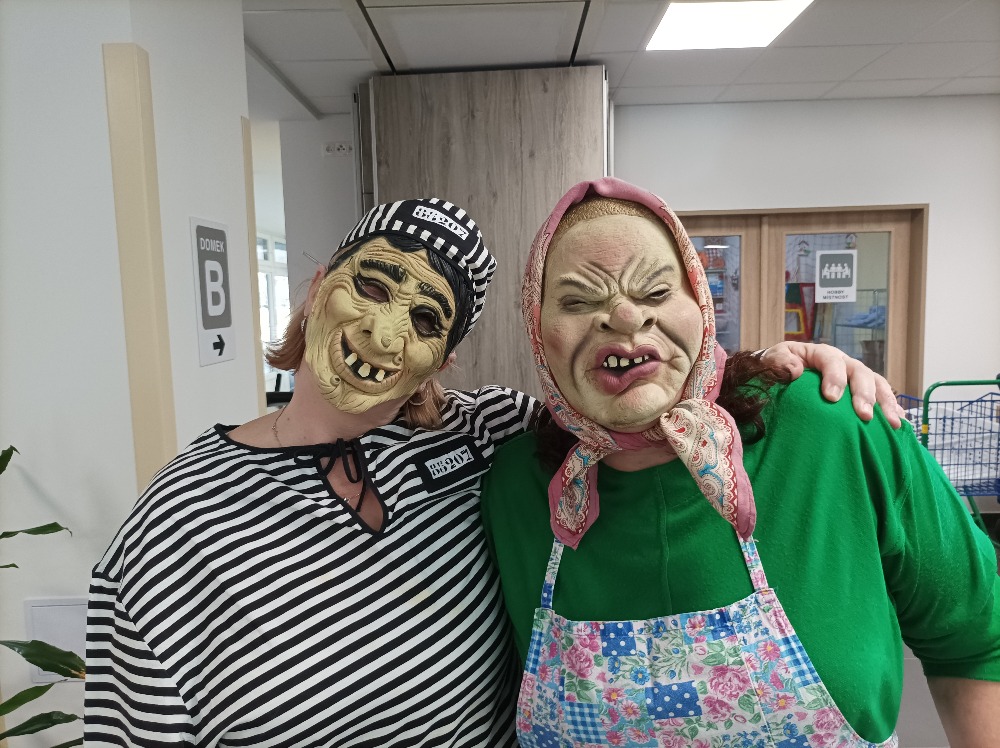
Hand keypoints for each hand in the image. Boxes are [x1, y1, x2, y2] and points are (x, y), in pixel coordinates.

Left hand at [760, 342, 904, 427]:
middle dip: (864, 395)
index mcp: (821, 354)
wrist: (781, 371)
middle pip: (860, 373)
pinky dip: (892, 408)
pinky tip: (899, 423)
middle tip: (864, 416)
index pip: (831, 361)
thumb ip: (779, 361)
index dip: (835, 377)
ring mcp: (856, 376)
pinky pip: (882, 396)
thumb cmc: (776, 367)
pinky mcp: (862, 390)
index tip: (832, 398)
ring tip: (892, 424)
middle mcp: (844, 363)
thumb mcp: (772, 359)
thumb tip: (795, 370)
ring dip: (886, 403)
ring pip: (877, 384)